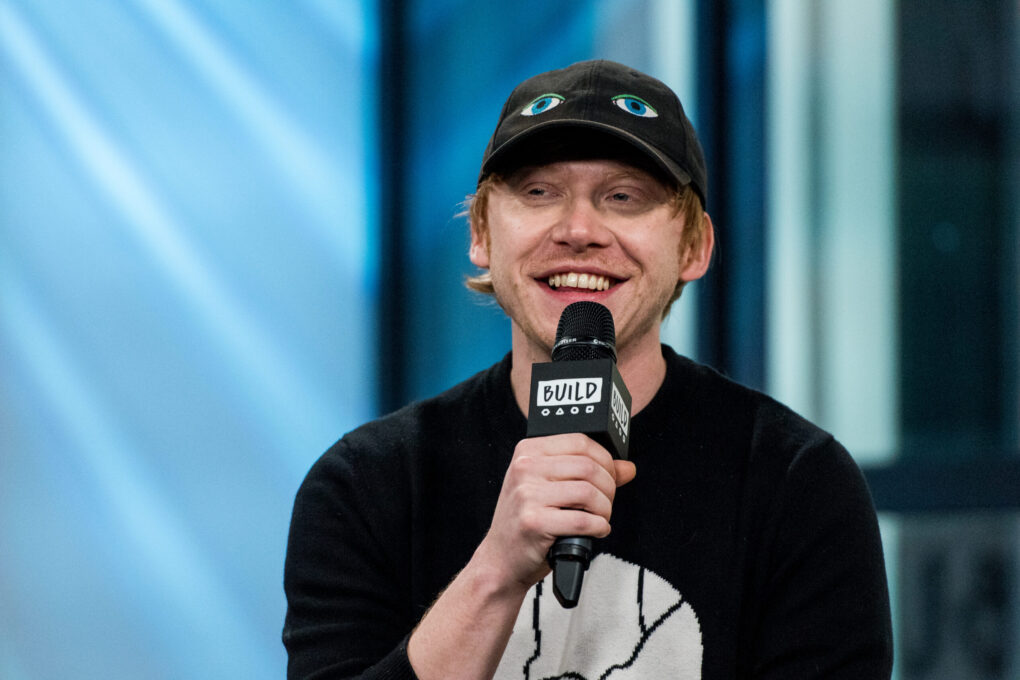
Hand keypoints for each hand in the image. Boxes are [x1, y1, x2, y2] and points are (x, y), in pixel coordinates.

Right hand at [474, 433, 636, 592]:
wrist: (501, 559)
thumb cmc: (528, 520)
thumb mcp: (551, 487)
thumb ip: (589, 473)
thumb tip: (627, 467)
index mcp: (528, 451)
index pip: (580, 441)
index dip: (606, 460)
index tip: (611, 476)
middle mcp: (525, 468)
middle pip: (588, 467)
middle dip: (609, 487)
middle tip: (606, 503)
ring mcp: (526, 495)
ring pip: (588, 493)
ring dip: (605, 509)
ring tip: (600, 518)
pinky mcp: (533, 523)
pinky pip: (582, 521)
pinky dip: (598, 527)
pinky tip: (595, 530)